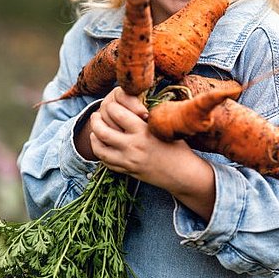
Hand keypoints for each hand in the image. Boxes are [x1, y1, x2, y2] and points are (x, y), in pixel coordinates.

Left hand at [87, 87, 215, 219]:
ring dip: (94, 138)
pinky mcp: (128, 171)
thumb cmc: (177, 146)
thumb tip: (128, 104)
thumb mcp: (163, 128)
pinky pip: (106, 162)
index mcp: (143, 131)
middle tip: (95, 116)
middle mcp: (133, 146)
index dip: (111, 106)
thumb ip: (144, 119)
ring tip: (94, 131)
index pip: (116, 113)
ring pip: (100, 149)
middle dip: (95, 121)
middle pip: (102, 131)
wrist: (184, 173)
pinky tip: (101, 146)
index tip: (110, 105)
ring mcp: (129, 161)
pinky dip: (101, 153)